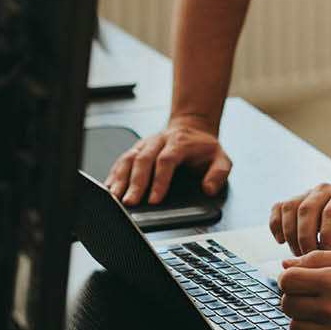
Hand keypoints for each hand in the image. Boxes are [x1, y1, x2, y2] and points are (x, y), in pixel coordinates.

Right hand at [105, 115, 231, 204]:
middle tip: (130, 202)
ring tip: (115, 196)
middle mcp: (160, 141)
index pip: (166, 160)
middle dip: (135, 182)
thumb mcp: (221, 159)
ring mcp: (146, 143)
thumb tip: (208, 189)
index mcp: (180, 142)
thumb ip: (219, 174)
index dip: (159, 180)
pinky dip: (114, 173)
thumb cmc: (204, 147)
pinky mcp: (137, 148)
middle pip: (144, 159)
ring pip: (130, 157)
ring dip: (121, 177)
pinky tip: (109, 187)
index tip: (154, 199)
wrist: (193, 127)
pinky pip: (123, 159)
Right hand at [269, 179, 330, 258]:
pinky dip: (276, 225)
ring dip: (290, 236)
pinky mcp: (296, 197)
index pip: (330, 215)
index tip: (328, 261)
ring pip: (290, 209)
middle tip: (309, 262)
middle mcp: (325, 190)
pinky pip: (278, 208)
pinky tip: (282, 241)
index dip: (326, 241)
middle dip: (305, 241)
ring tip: (299, 255)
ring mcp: (309, 192)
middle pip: (306, 211)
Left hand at [278, 251, 330, 329]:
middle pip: (288, 305)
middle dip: (295, 298)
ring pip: (296, 329)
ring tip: (323, 314)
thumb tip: (285, 266)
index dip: (288, 278)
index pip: (287, 281)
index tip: (296, 281)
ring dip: (304, 321)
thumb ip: (317, 259)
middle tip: (311, 297)